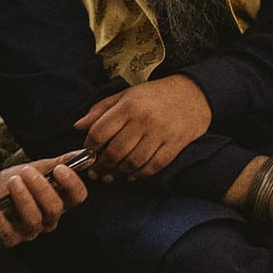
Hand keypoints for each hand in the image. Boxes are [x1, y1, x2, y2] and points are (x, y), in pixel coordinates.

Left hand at [0, 153, 90, 247]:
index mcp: (59, 201)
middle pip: (55, 208)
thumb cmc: (13, 183)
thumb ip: (56, 163)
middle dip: (41, 188)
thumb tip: (80, 153)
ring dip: (23, 199)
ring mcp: (30, 231)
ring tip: (12, 182)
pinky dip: (1, 223)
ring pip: (34, 220)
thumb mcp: (34, 169)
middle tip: (26, 171)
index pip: (76, 197)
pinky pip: (8, 235)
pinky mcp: (9, 239)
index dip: (72, 184)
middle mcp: (48, 219)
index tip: (59, 169)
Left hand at [75, 76, 211, 180]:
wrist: (194, 94)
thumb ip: (101, 109)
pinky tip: (131, 176)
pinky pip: (153, 166)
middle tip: (96, 173)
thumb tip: (78, 126)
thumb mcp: (126, 95)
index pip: (100, 132)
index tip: (87, 154)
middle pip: (115, 151)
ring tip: (110, 177)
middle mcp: (144, 119)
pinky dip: (140, 175)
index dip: (89, 147)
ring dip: (118, 174)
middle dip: (101, 166)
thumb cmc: (155, 95)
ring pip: (133, 162)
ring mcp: (161, 133)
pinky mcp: (175, 144)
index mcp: (129, 105)